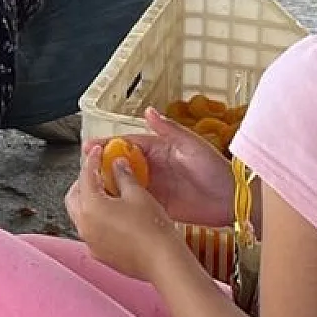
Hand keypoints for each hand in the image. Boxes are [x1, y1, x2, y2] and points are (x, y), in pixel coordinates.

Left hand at [65, 141, 187, 283]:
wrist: (163, 261)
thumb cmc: (152, 229)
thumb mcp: (137, 194)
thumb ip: (123, 176)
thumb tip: (118, 165)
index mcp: (90, 206)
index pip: (86, 176)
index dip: (92, 160)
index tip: (97, 152)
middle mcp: (84, 225)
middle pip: (74, 196)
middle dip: (84, 181)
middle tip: (98, 172)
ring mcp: (90, 242)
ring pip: (80, 214)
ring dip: (88, 201)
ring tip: (107, 193)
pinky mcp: (100, 254)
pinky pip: (91, 231)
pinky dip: (95, 219)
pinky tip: (113, 215)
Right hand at [83, 108, 236, 227]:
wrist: (232, 200)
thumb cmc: (215, 168)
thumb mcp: (191, 144)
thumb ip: (168, 129)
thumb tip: (148, 110)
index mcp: (159, 149)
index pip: (128, 144)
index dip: (109, 144)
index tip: (90, 146)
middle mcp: (153, 167)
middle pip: (122, 164)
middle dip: (103, 165)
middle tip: (84, 169)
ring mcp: (155, 187)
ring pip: (125, 183)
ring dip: (109, 184)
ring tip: (90, 187)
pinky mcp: (159, 205)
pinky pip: (136, 202)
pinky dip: (122, 202)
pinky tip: (107, 204)